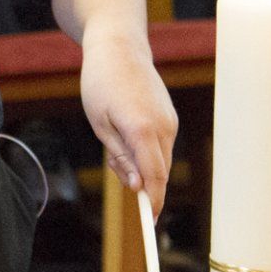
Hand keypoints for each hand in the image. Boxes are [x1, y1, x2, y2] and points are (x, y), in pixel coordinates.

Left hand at [79, 29, 176, 214]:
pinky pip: (161, 146)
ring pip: (160, 160)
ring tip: (114, 137)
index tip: (150, 222)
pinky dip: (146, 151)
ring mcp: (170, 121)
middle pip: (159, 172)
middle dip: (140, 181)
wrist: (119, 48)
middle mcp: (163, 126)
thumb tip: (136, 186)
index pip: (155, 176)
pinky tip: (126, 130)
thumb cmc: (101, 85)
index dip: (153, 201)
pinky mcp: (170, 118)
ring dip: (141, 164)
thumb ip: (120, 156)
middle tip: (114, 164)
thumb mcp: (100, 125)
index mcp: (142, 129)